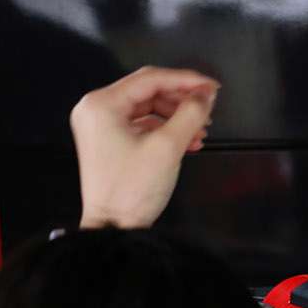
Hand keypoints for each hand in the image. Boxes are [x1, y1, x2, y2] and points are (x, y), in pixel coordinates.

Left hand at [70, 66, 219, 228]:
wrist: (113, 228)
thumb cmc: (131, 190)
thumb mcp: (167, 147)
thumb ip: (190, 114)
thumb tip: (206, 95)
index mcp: (101, 104)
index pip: (150, 79)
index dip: (186, 80)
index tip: (212, 87)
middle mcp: (96, 110)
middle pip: (149, 92)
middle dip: (182, 101)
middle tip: (209, 109)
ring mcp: (101, 126)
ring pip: (148, 108)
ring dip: (177, 117)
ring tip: (200, 131)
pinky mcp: (108, 141)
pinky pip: (142, 125)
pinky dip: (165, 130)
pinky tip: (187, 141)